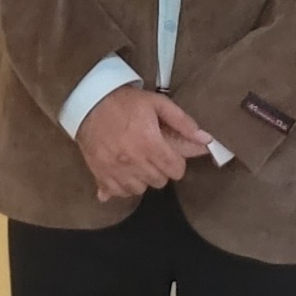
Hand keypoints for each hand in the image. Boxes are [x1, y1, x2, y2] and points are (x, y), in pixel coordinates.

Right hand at [75, 85, 213, 202]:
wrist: (88, 102)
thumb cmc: (125, 102)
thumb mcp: (157, 103)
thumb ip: (183, 122)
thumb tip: (207, 140)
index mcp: (149, 142)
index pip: (176, 170)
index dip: (176, 162)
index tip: (169, 154)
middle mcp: (133, 160)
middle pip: (160, 181)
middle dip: (160, 169)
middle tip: (152, 155)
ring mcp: (115, 169)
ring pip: (140, 189)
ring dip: (142, 178)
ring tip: (137, 162)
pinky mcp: (100, 174)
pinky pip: (120, 192)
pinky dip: (124, 185)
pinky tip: (123, 172)